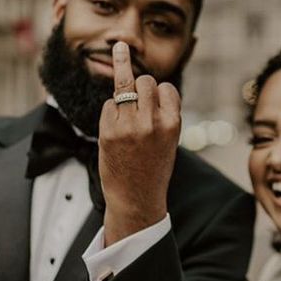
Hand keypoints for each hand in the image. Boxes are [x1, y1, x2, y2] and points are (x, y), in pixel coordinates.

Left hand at [98, 41, 180, 244]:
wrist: (136, 199)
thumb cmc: (153, 169)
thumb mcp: (169, 141)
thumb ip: (162, 114)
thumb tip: (143, 83)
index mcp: (172, 124)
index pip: (166, 87)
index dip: (160, 93)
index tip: (156, 101)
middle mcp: (152, 122)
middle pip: (145, 81)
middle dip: (141, 89)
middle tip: (137, 104)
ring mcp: (128, 126)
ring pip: (124, 87)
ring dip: (124, 94)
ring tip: (123, 99)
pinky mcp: (108, 131)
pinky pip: (108, 105)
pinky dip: (111, 112)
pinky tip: (115, 129)